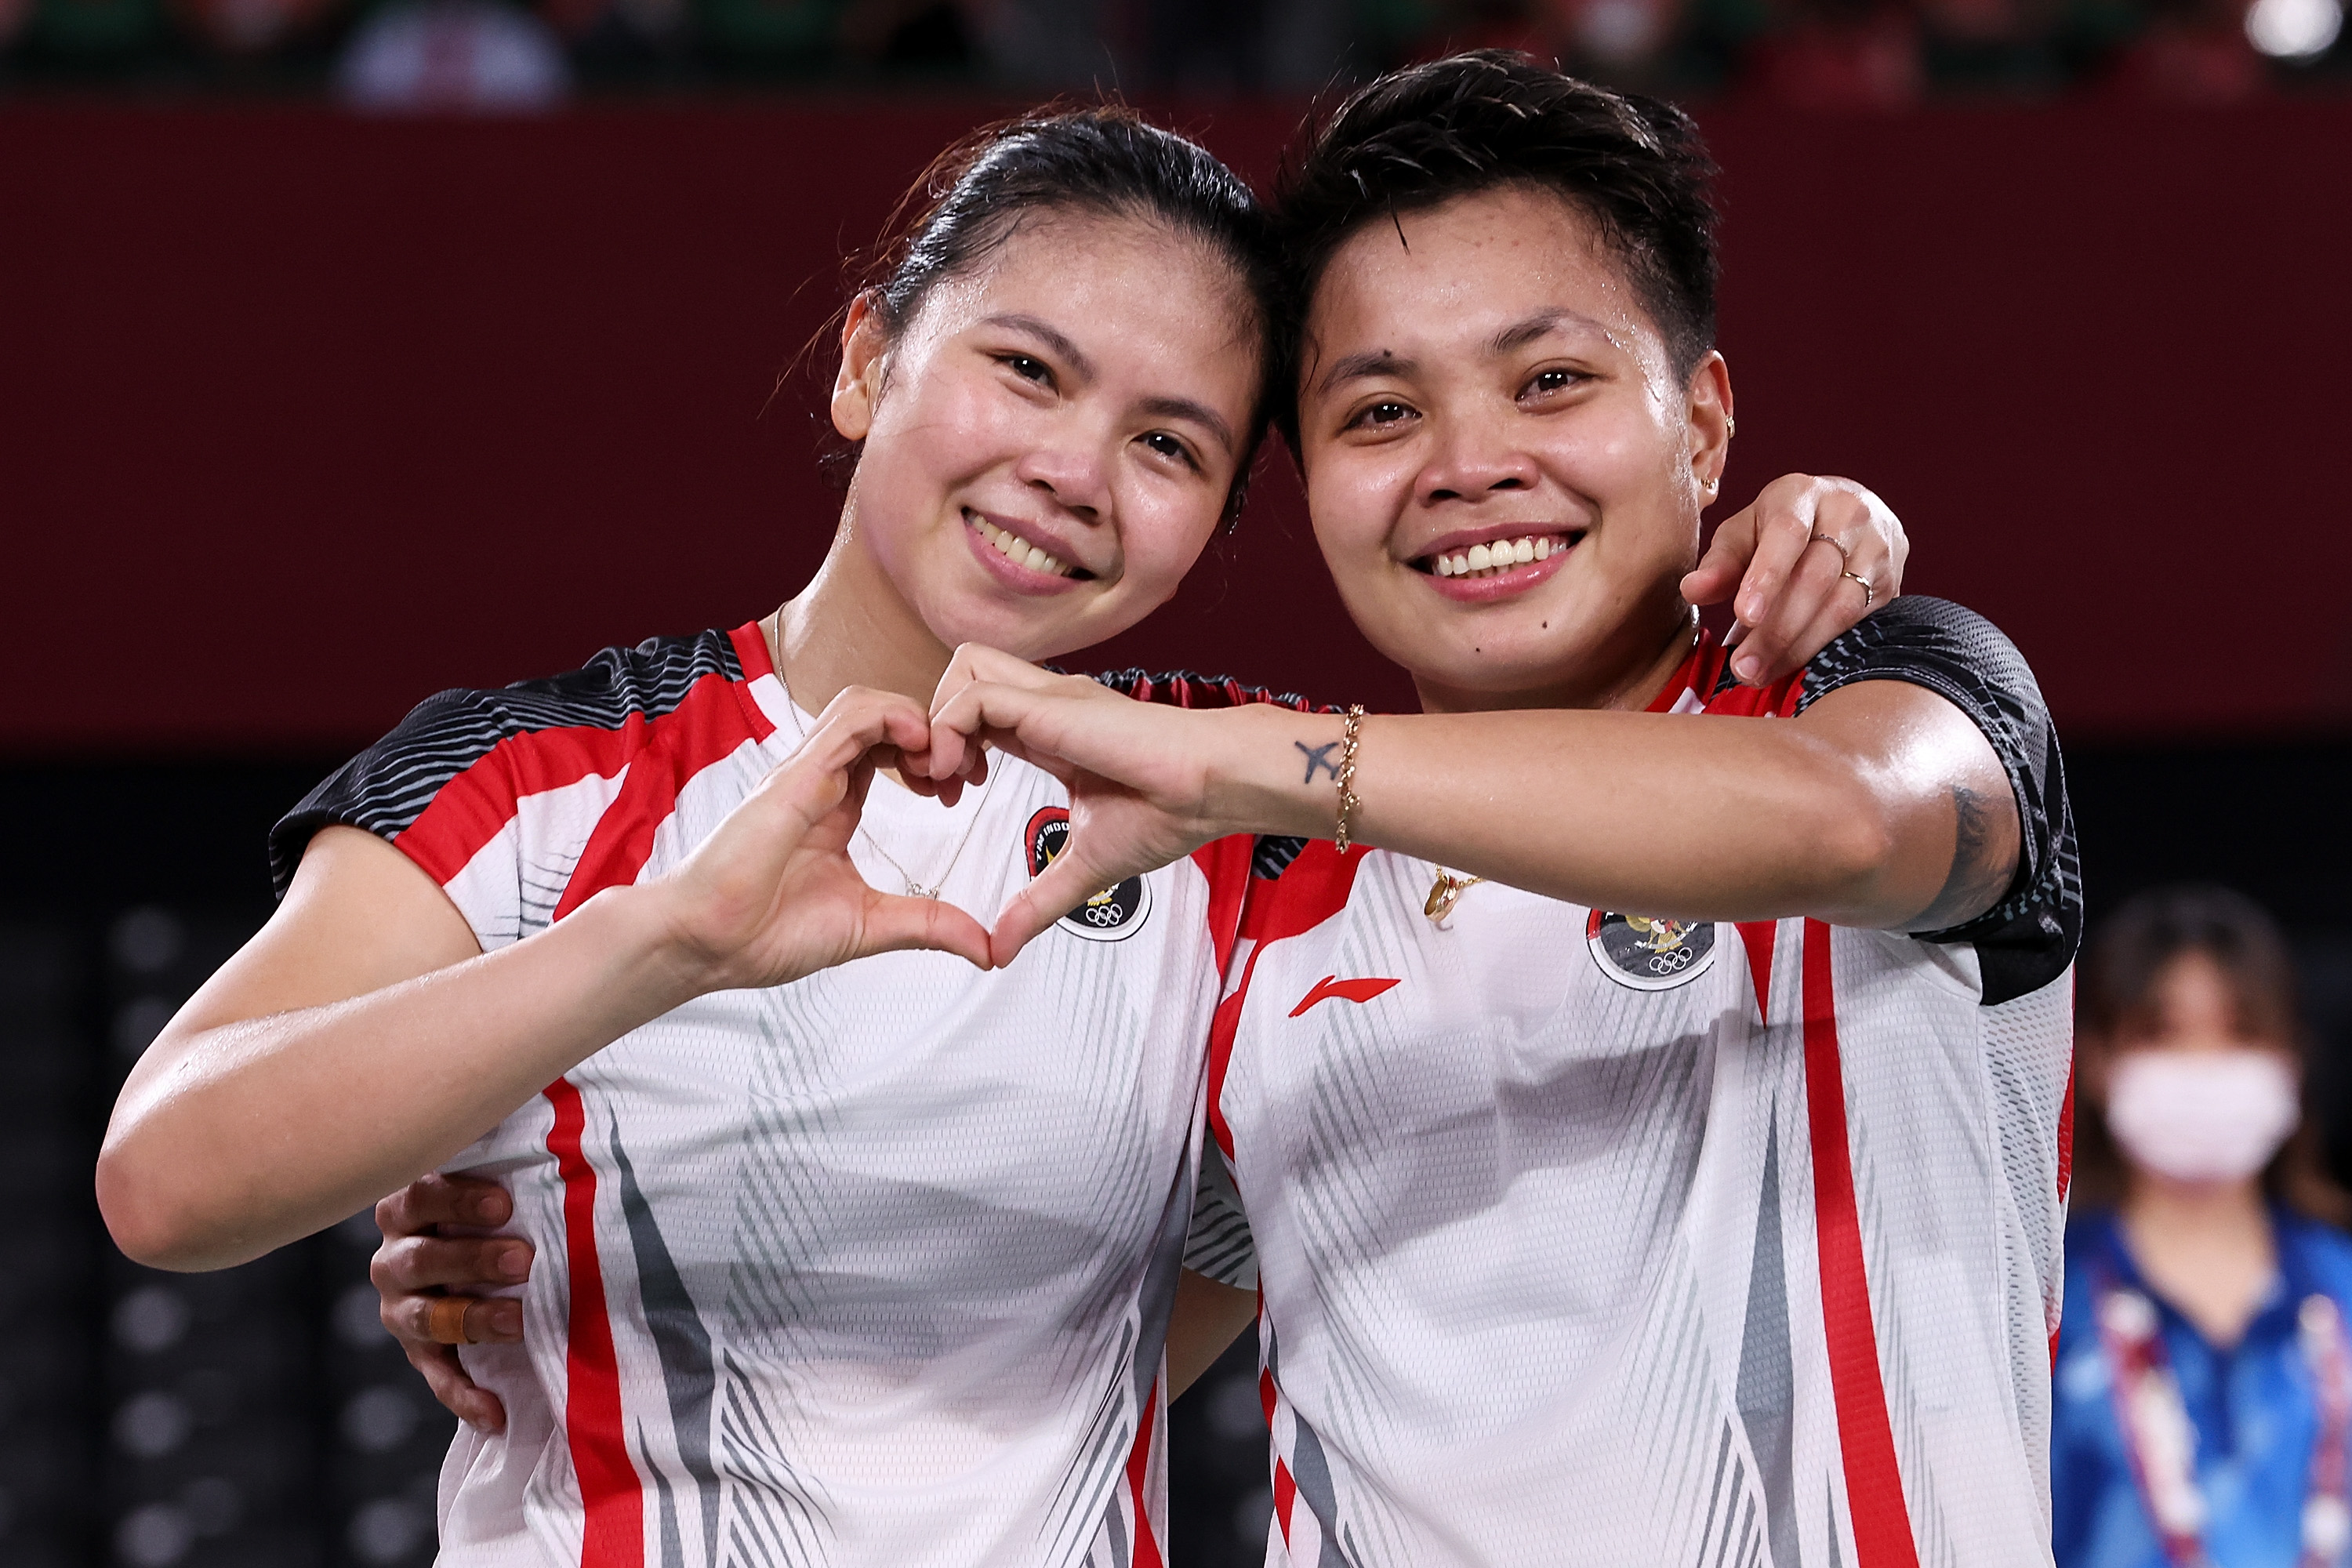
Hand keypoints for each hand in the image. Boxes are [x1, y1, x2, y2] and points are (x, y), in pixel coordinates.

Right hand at [371, 1174, 533, 1433]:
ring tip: (519, 1322)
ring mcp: (402, 1308)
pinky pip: (437, 1377)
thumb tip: (564, 1124)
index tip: (505, 1203)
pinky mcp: (419, 1352)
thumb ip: (516, 1162)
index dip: (458, 1198)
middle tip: (524, 1260)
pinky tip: (494, 1412)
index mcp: (409, 1206)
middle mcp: (395, 1257)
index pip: (420, 1194)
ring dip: (473, 1319)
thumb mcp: (502, 1182)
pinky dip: (464, 1396)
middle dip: (472, 1259)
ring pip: (426, 1316)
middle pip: (421, 1258)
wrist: (497, 1263)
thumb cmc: (506, 1208)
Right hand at [648, 686, 993, 990]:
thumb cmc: (763, 934)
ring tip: (945, 757)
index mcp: (836, 806)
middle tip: (967, 770)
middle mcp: (821, 780)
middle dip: (936, 731)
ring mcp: (805, 773)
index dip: (935, 754)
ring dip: (916, 717)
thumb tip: (985, 948)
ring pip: (866, 705)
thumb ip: (928, 925)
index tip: (963, 787)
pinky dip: (891, 717)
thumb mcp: (870, 926)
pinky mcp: (794, 776)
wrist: (704, 945)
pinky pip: (847, 720)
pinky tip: (920, 744)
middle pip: (884, 718)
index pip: (890, 749)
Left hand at [925, 648, 1223, 964]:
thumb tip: (1002, 949)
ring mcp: (1048, 698)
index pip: (980, 713)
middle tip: (940, 783)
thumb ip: (1038, 902)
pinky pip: (974, 697)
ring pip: (964, 670)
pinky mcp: (1051, 704)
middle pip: (964, 677)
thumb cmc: (1170, 812)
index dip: (951, 747)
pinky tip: (963, 776)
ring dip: (939, 719)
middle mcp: (1046, 706)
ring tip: (948, 775)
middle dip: (933, 725)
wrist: (1211, 790)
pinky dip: (951, 730)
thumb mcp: (1084, 867)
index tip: (952, 796)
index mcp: (1053, 732)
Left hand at [1680, 475, 1907, 686]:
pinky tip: (1793, 666)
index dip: (1767, 575)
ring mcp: (1877, 547)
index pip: (1788, 532)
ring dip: (1798, 647)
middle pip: (1814, 577)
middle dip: (1776, 629)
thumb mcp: (1745, 534)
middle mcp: (1848, 513)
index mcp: (1801, 494)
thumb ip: (1720, 562)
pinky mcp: (1891, 581)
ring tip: (1760, 673)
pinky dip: (1822, 648)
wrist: (1846, 518)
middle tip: (1743, 667)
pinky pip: (1859, 622)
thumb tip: (1692, 590)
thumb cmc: (1779, 528)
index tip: (1745, 616)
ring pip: (1841, 605)